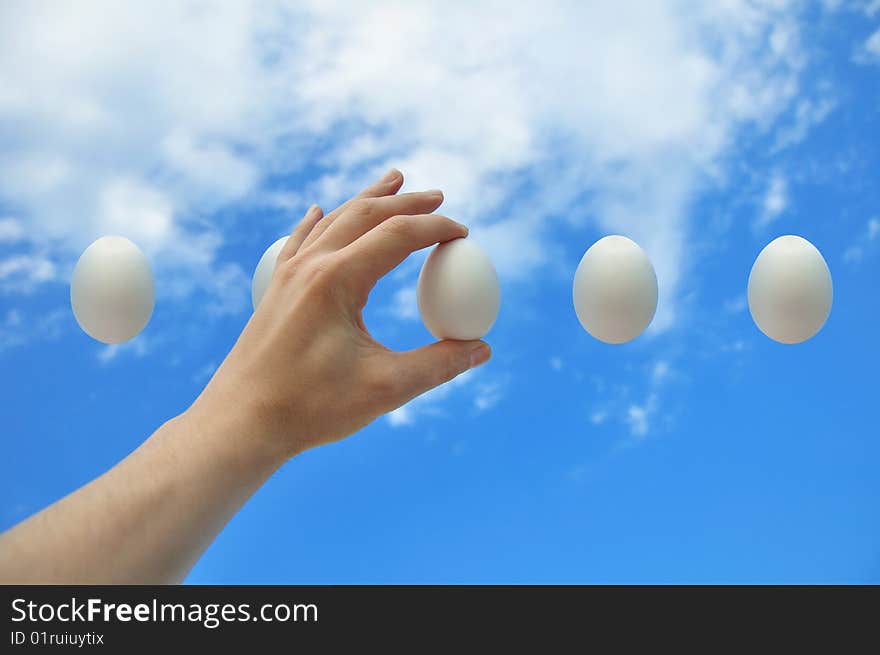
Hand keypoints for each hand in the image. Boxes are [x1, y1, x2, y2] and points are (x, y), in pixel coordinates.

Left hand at [190, 169, 491, 461]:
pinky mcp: (275, 291)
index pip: (398, 235)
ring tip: (392, 180)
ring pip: (333, 220)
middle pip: (365, 215)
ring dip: (367, 200)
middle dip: (406, 201)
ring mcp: (287, 275)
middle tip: (438, 196)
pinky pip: (300, 241)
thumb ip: (439, 366)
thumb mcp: (386, 389)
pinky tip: (318, 211)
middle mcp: (310, 266)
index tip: (464, 234)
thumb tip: (483, 349)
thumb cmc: (311, 407)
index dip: (436, 228)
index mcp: (337, 279)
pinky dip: (318, 222)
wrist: (239, 423)